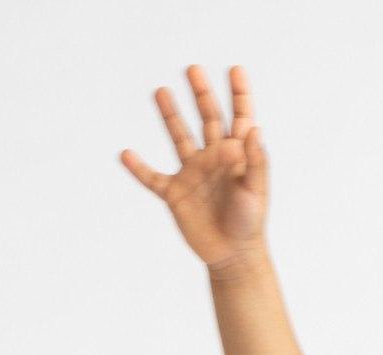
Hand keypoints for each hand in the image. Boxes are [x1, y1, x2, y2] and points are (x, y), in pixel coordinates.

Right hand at [119, 63, 268, 270]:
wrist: (233, 257)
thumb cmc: (250, 224)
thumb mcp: (256, 191)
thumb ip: (255, 160)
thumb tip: (252, 128)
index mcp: (237, 155)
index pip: (239, 117)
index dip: (239, 94)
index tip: (235, 69)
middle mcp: (213, 158)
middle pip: (207, 118)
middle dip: (201, 94)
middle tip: (192, 70)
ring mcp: (193, 174)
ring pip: (179, 137)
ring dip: (170, 116)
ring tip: (161, 92)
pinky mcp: (175, 194)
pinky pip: (152, 178)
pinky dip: (138, 168)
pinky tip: (126, 155)